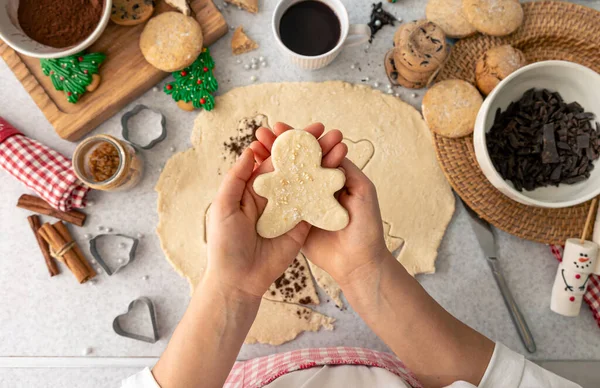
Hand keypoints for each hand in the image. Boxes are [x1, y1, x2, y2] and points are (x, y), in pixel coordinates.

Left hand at [204, 122, 345, 300]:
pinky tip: (339, 173)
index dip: (288, 143)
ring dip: (323, 164)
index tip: (303, 128)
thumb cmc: (225, 244)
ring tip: (339, 146)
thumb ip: (236, 178)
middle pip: (295, 167)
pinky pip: (315, 205)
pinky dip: (326, 189)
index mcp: (254, 188)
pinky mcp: (301, 226)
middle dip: (311, 149)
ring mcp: (289, 210)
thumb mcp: (223, 206)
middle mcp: (274, 196)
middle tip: (328, 133)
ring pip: (308, 182)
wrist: (239, 280)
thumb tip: (250, 150)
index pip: (273, 160)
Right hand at [253, 125, 389, 288]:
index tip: (280, 126)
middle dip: (278, 146)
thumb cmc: (366, 226)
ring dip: (269, 161)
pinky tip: (254, 174)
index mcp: (331, 178)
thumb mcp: (362, 190)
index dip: (297, 139)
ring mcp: (303, 203)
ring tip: (254, 147)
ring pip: (284, 178)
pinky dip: (267, 186)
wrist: (358, 262)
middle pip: (294, 162)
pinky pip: (279, 201)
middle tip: (262, 133)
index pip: (312, 152)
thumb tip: (330, 148)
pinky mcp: (294, 221)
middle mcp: (315, 188)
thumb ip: (345, 169)